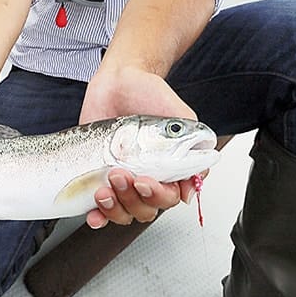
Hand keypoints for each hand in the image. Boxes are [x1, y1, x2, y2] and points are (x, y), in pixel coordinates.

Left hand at [80, 65, 203, 227]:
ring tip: (107, 181)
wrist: (117, 80)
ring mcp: (122, 179)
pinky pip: (99, 209)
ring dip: (115, 204)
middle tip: (123, 172)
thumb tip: (200, 172)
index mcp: (168, 168)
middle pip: (147, 209)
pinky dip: (98, 216)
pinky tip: (95, 211)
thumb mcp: (177, 114)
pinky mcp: (99, 177)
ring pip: (125, 212)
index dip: (159, 195)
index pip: (170, 198)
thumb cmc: (147, 93)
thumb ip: (193, 139)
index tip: (146, 180)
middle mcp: (146, 176)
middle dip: (134, 196)